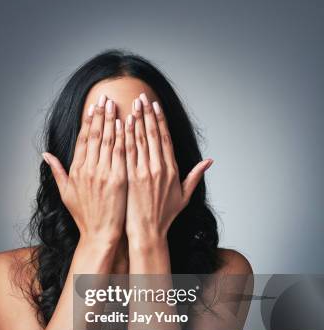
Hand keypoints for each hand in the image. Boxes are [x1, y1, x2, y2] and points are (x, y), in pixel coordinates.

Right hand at [42, 94, 126, 244]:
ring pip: (108, 141)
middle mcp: (88, 169)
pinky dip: (123, 137)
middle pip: (95, 136)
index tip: (92, 106)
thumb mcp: (66, 193)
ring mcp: (103, 174)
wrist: (99, 234)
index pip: (83, 139)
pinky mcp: (118, 179)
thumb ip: (57, 171)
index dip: (88, 121)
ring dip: (112, 120)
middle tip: (105, 97)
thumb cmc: (84, 216)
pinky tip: (125, 124)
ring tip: (115, 104)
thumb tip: (45, 154)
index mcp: (76, 170)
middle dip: (100, 115)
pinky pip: (121, 153)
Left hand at [124, 92, 212, 247]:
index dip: (160, 120)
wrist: (148, 232)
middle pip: (152, 135)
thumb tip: (209, 161)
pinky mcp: (130, 178)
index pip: (165, 138)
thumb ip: (195, 176)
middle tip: (141, 97)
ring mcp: (143, 172)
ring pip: (139, 140)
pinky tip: (121, 123)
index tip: (155, 106)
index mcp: (171, 170)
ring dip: (135, 120)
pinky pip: (127, 153)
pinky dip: (124, 137)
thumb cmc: (165, 216)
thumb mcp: (185, 196)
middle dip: (146, 114)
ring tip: (131, 104)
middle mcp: (158, 168)